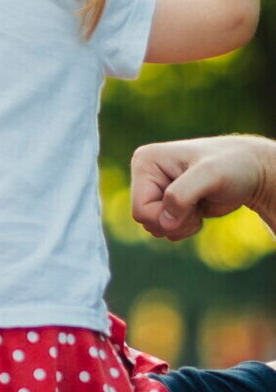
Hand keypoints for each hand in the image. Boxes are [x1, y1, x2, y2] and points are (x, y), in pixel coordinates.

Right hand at [130, 135, 275, 240]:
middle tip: (198, 205)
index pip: (140, 209)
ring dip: (180, 226)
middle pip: (145, 221)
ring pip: (153, 227)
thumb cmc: (235, 166)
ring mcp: (155, 189)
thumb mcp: (210, 175)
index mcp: (145, 162)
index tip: (194, 202)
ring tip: (199, 206)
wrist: (252, 171)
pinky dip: (183, 227)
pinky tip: (198, 210)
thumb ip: (182, 195)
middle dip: (175, 221)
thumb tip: (164, 224)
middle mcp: (145, 175)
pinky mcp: (165, 202)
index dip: (167, 216)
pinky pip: (164, 229)